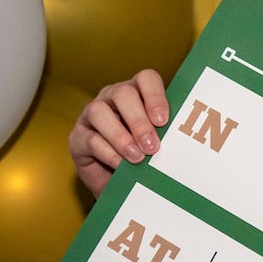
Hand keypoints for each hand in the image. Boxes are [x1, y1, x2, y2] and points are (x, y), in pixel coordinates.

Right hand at [68, 69, 169, 197]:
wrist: (118, 183)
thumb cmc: (143, 156)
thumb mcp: (158, 141)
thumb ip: (166, 133)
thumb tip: (184, 138)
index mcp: (137, 92)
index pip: (146, 79)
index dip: (155, 96)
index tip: (163, 121)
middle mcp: (112, 97)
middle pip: (123, 93)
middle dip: (138, 120)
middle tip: (152, 146)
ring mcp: (92, 115)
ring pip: (100, 112)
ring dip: (120, 136)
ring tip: (137, 157)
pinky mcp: (78, 137)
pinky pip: (90, 139)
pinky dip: (109, 153)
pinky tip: (122, 166)